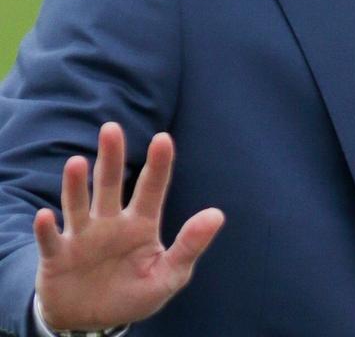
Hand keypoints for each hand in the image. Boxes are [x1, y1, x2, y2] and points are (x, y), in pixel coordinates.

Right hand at [32, 123, 223, 330]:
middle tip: (111, 128)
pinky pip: (50, 241)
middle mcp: (110, 223)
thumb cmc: (135, 293)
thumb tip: (217, 214)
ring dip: (76, 185)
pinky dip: (46, 230)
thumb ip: (190, 245)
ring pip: (78, 205)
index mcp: (141, 224)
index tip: (163, 138)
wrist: (94, 321)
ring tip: (76, 162)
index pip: (152, 189)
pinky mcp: (57, 257)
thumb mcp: (169, 275)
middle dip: (111, 157)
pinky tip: (45, 216)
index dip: (158, 165)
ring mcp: (82, 237)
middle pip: (110, 185)